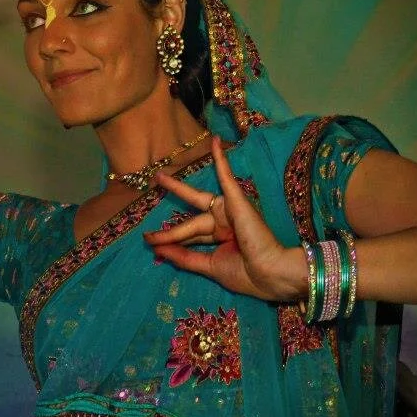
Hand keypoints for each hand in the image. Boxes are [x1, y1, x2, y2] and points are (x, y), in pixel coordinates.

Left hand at [144, 136, 304, 301]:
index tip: (150, 243)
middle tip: (147, 226)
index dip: (170, 239)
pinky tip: (215, 142)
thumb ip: (184, 257)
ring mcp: (230, 210)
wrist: (269, 274)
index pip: (191, 235)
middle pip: (191, 222)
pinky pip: (226, 176)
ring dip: (177, 189)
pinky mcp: (237, 200)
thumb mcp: (209, 266)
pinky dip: (221, 160)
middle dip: (170, 228)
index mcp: (222, 239)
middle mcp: (224, 222)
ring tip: (158, 178)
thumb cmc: (245, 274)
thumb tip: (157, 250)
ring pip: (196, 201)